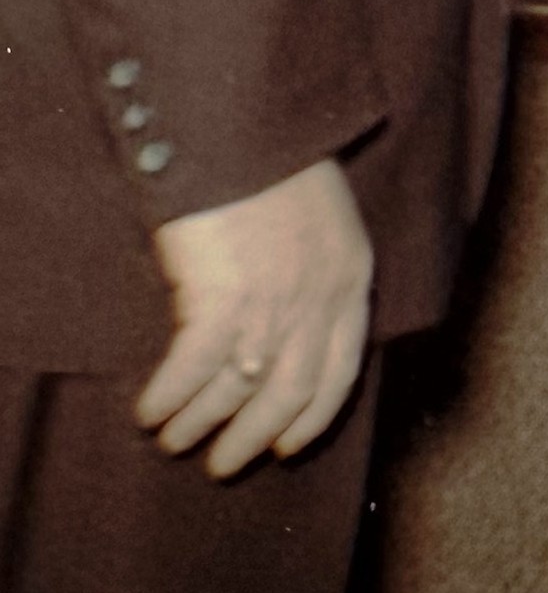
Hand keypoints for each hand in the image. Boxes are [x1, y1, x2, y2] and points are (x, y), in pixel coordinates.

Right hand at [138, 159, 373, 474]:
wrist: (249, 128)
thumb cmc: (280, 164)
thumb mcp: (327, 221)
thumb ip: (318, 273)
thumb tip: (289, 329)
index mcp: (352, 279)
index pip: (341, 373)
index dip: (312, 417)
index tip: (287, 446)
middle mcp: (320, 302)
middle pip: (289, 397)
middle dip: (252, 438)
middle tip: (223, 464)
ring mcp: (273, 305)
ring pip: (236, 393)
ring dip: (201, 425)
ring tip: (175, 440)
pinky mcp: (221, 302)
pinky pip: (190, 374)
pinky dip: (167, 399)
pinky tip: (150, 411)